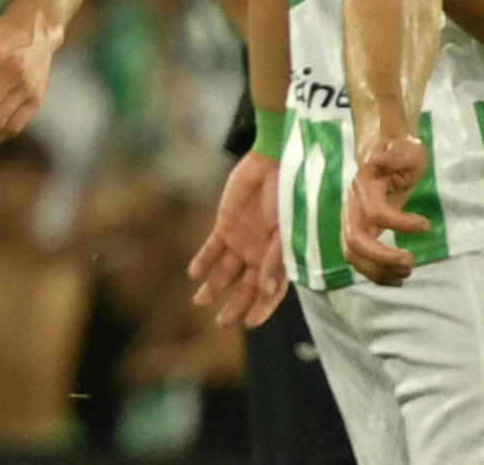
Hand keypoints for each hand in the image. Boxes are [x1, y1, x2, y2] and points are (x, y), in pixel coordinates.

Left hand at [188, 151, 287, 328]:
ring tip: (199, 301)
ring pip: (225, 272)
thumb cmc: (289, 194)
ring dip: (214, 287)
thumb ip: (275, 258)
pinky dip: (203, 262)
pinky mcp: (225, 225)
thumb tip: (267, 290)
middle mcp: (260, 253)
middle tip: (223, 323)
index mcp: (280, 257)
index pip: (272, 291)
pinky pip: (212, 249)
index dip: (262, 308)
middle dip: (235, 305)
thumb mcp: (286, 228)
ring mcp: (242, 240)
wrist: (272, 161)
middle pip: (246, 287)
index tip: (250, 323)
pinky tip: (194, 274)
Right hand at [342, 133, 429, 284]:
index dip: (400, 223)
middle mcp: (352, 206)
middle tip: (409, 262)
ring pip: (353, 255)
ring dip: (378, 270)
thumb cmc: (400, 149)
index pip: (375, 212)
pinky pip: (359, 261)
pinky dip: (376, 275)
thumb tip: (377, 157)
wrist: (385, 150)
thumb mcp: (406, 148)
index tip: (426, 225)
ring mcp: (352, 221)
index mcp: (363, 185)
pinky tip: (397, 279)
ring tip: (407, 271)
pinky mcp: (359, 233)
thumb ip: (394, 155)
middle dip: (381, 258)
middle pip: (354, 241)